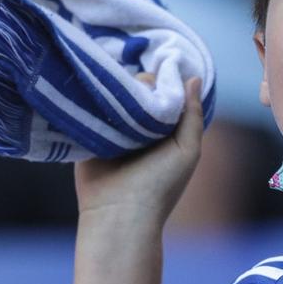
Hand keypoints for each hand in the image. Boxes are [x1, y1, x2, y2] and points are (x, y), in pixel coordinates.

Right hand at [73, 77, 204, 225]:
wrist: (119, 213)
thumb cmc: (160, 186)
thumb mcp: (187, 150)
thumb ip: (193, 115)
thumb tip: (192, 78)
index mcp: (163, 129)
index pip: (163, 91)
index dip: (163, 79)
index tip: (159, 69)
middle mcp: (138, 126)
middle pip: (136, 88)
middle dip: (137, 83)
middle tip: (134, 88)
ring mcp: (112, 128)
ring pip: (112, 94)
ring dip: (113, 87)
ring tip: (112, 84)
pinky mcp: (88, 132)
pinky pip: (89, 107)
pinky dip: (90, 97)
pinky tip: (91, 85)